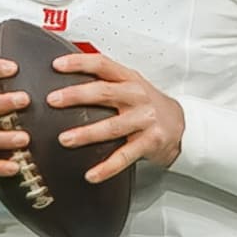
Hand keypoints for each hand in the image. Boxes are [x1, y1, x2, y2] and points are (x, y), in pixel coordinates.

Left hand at [47, 53, 184, 182]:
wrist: (182, 126)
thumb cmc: (149, 105)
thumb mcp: (132, 85)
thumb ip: (106, 81)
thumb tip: (68, 81)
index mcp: (129, 79)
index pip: (103, 64)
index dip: (79, 63)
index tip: (57, 65)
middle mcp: (137, 96)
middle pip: (104, 92)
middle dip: (76, 95)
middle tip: (54, 100)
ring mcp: (144, 119)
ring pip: (112, 126)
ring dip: (87, 133)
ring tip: (65, 139)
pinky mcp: (150, 142)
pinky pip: (125, 156)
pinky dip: (107, 167)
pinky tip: (92, 174)